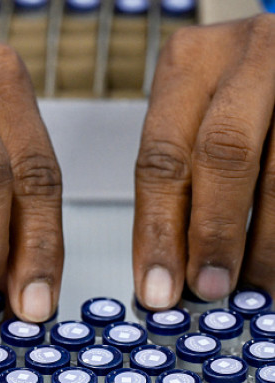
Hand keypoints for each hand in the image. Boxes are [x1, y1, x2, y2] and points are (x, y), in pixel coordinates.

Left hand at [134, 14, 274, 308]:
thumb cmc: (236, 89)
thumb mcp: (197, 112)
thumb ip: (184, 173)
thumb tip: (170, 263)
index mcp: (189, 62)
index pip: (162, 156)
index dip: (158, 230)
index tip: (156, 287)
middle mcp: (247, 57)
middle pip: (223, 155)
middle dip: (215, 233)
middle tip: (210, 288)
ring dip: (267, 242)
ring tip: (256, 286)